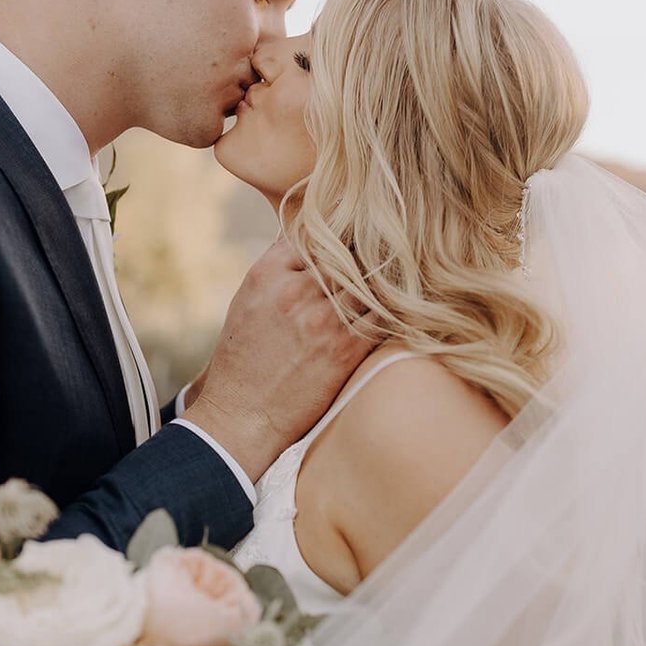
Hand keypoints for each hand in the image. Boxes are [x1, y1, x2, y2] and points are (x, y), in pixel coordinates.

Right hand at [184, 240, 373, 481]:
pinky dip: (394, 309)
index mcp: (269, 273)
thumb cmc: (243, 357)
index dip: (337, 236)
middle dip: (364, 255)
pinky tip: (401, 309)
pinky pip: (382, 316)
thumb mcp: (248, 300)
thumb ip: (277, 268)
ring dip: (383, 281)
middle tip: (386, 253)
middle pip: (347, 253)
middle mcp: (296, 290)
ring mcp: (322, 319)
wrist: (243, 413)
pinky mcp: (345, 348)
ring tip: (397, 279)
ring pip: (369, 280)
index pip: (315, 233)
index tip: (352, 240)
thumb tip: (304, 237)